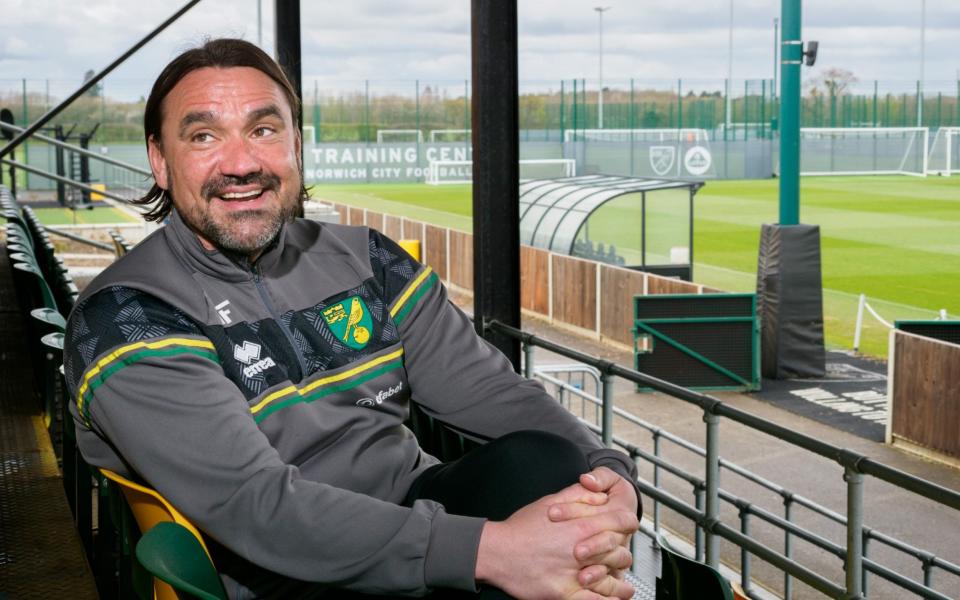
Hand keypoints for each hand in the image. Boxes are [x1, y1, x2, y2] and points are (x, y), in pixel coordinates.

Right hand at [475, 481, 637, 598]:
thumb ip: (578, 496)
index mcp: (581, 526)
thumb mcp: (550, 502)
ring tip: (624, 586)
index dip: (628, 523)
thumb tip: (601, 496)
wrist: (497, 552)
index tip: (628, 527)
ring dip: (621, 583)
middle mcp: (582, 551)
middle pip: (620, 552)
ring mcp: (574, 575)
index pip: (621, 522)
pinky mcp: (565, 594)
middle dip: (623, 554)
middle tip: (621, 556)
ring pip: (612, 580)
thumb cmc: (521, 528)